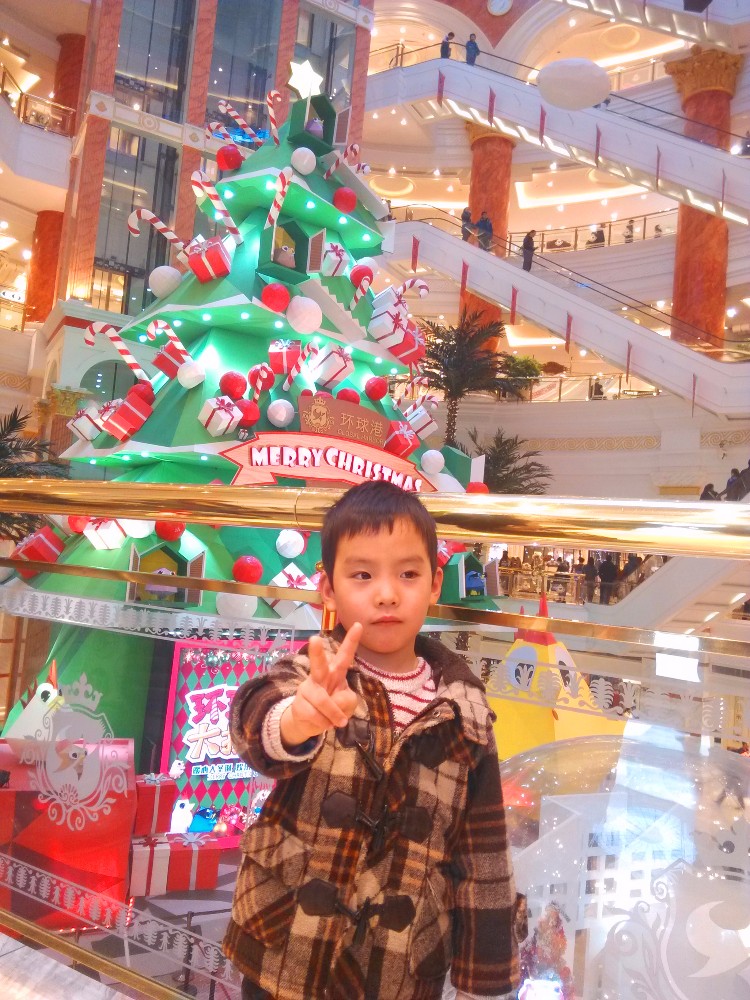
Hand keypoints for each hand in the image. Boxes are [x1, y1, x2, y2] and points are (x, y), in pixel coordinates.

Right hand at [280, 623, 361, 746]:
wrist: (309, 722)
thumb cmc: (332, 707)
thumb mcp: (347, 704)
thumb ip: (347, 700)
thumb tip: (335, 701)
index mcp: (335, 672)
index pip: (345, 655)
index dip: (352, 641)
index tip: (359, 625)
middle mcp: (319, 676)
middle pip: (318, 664)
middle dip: (316, 652)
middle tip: (314, 638)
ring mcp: (307, 688)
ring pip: (323, 701)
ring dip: (334, 715)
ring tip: (338, 722)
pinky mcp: (299, 703)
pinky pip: (316, 716)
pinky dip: (325, 724)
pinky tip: (323, 722)